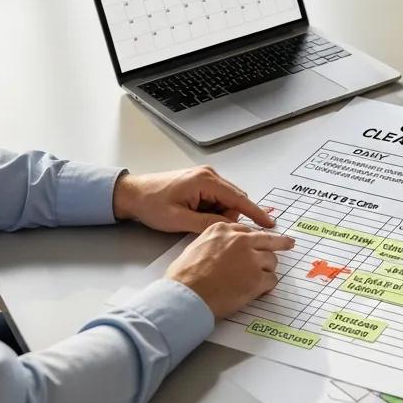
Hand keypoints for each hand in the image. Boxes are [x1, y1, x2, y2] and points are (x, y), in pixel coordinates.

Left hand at [112, 165, 275, 233]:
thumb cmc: (151, 205)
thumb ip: (207, 224)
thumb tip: (230, 228)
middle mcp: (209, 174)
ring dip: (217, 214)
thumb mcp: (179, 220)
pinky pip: (216, 198)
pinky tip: (195, 216)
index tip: (270, 223)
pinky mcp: (201, 181)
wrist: (132, 194)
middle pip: (233, 200)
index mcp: (205, 181)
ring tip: (194, 221)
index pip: (238, 199)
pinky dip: (211, 209)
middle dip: (228, 217)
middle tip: (204, 226)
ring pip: (225, 200)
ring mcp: (205, 176)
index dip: (256, 213)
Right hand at [165, 221, 294, 319]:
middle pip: (267, 239)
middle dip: (280, 242)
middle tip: (288, 243)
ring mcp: (251, 258)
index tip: (261, 240)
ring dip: (267, 270)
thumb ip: (214, 243)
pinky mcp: (257, 278)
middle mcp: (240, 240)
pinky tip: (260, 291)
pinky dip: (267, 287)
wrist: (185, 297)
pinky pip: (271, 280)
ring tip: (259, 281)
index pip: (247, 231)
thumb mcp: (195, 247)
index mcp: (223, 230)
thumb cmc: (183, 278)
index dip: (254, 240)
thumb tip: (221, 251)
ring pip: (271, 260)